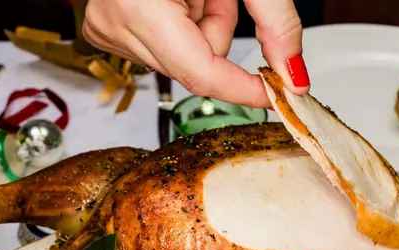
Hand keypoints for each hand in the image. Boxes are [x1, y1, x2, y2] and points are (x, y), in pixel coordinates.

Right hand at [83, 0, 308, 107]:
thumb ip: (273, 16)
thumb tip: (292, 71)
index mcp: (139, 5)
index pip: (202, 74)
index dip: (244, 87)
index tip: (276, 92)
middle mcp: (116, 22)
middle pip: (195, 66)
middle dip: (219, 30)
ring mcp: (107, 27)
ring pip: (180, 57)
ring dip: (199, 23)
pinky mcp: (105, 28)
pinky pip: (159, 44)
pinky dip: (178, 20)